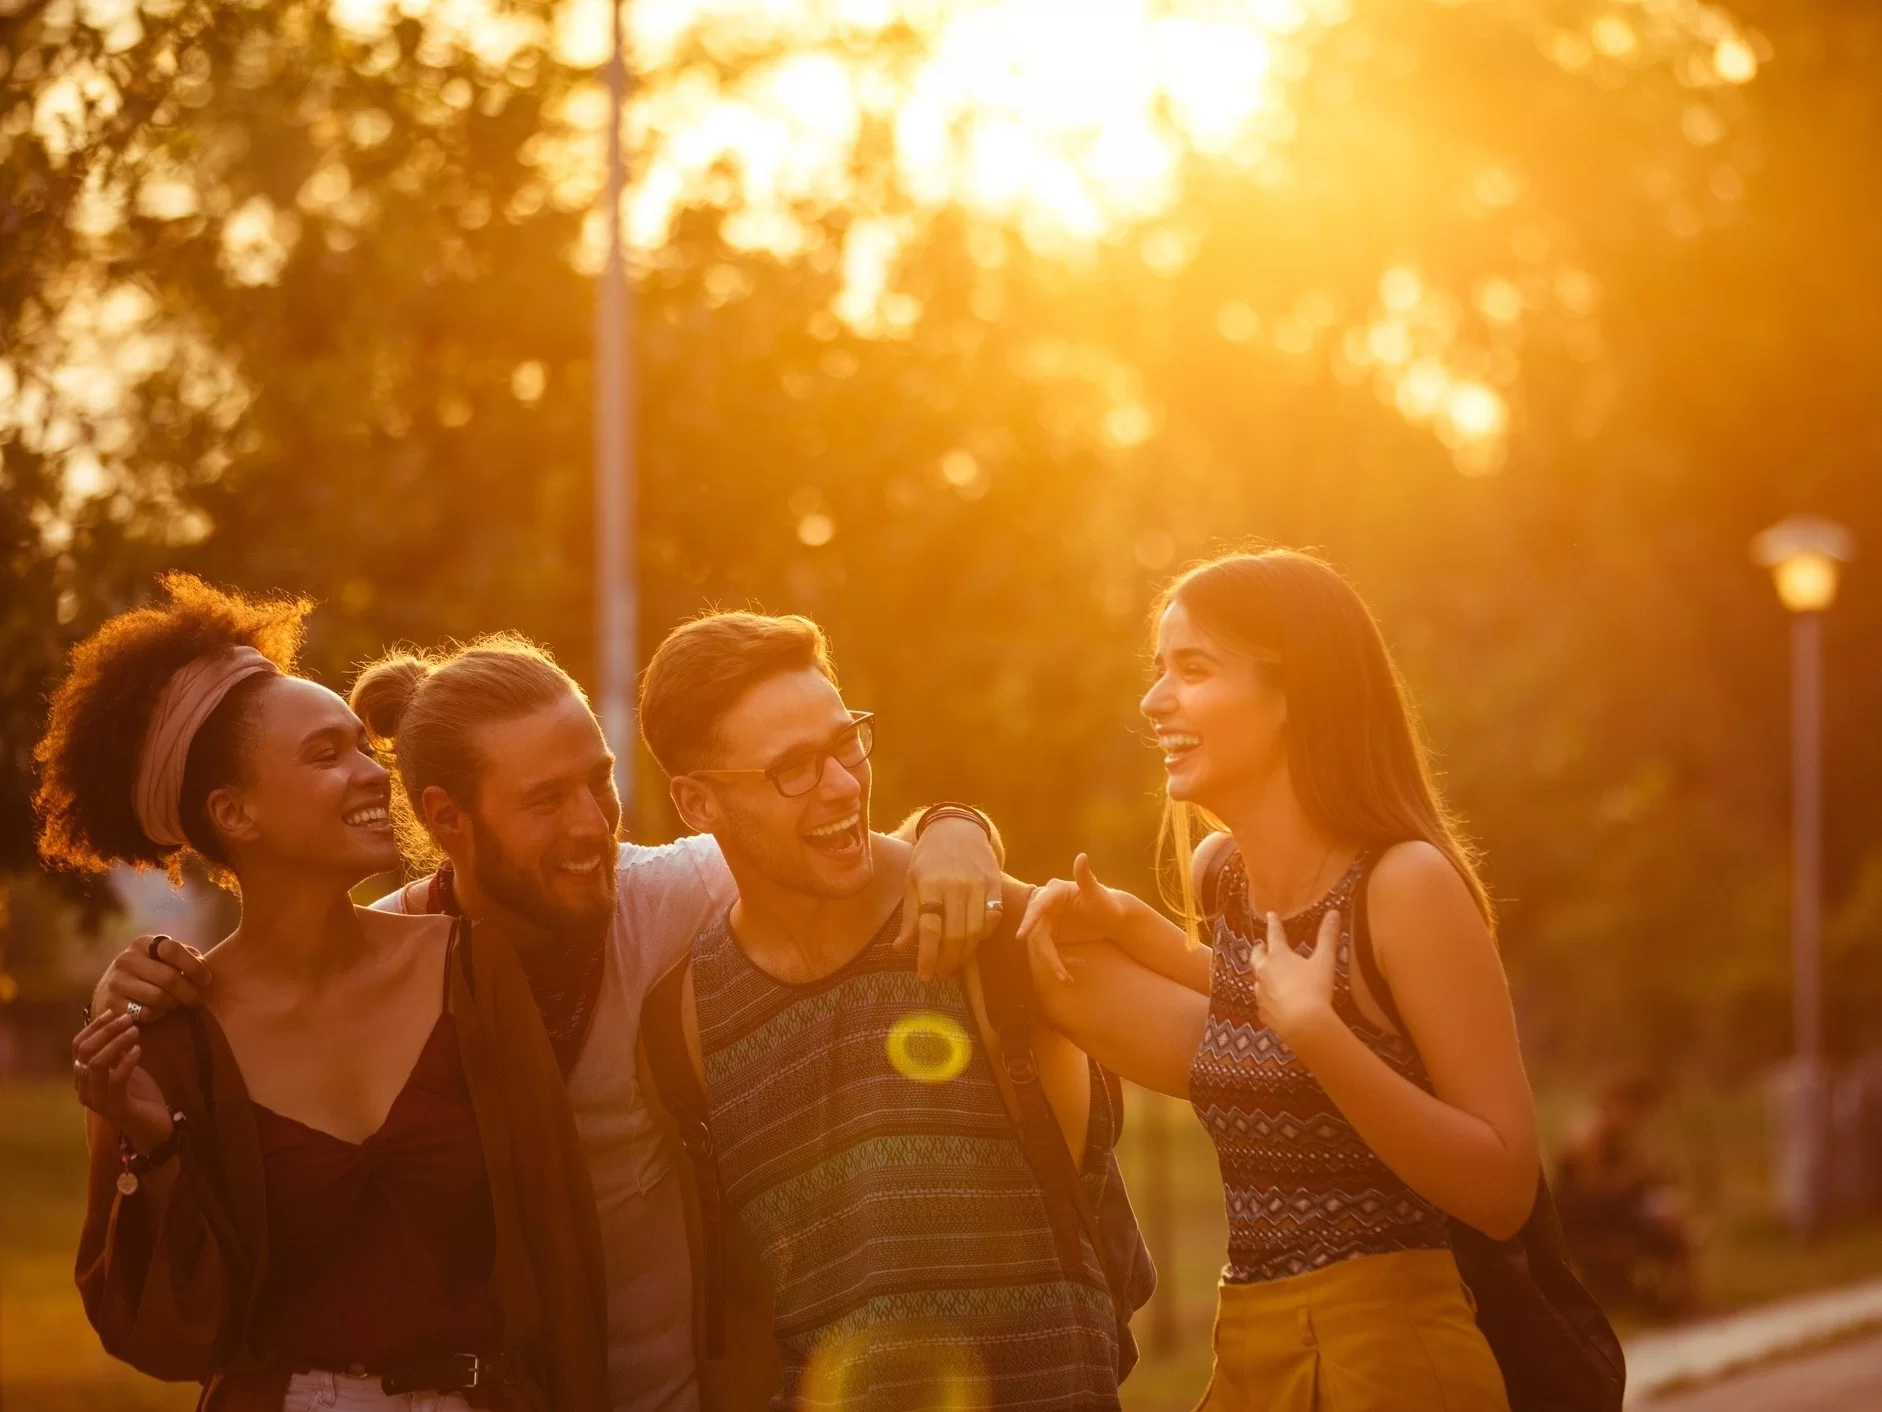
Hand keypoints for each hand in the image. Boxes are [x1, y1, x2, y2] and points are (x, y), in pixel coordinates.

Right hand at [71, 1012, 172, 1150]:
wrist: (154, 1127)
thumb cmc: (140, 1095)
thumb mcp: (126, 1067)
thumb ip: (116, 1051)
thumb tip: (116, 1022)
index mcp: (84, 1078)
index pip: (78, 1047)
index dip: (94, 1027)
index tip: (113, 1012)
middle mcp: (85, 1089)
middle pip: (85, 1052)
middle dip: (106, 1031)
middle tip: (128, 1019)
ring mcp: (98, 1100)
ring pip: (96, 1064)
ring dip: (116, 1043)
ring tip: (135, 1031)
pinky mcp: (116, 1107)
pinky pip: (116, 1079)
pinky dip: (126, 1061)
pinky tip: (138, 1050)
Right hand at [92, 934, 212, 1024]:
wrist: (113, 988)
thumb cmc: (151, 970)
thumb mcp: (166, 958)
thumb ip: (188, 957)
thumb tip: (203, 969)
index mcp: (143, 943)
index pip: (173, 950)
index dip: (194, 966)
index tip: (206, 980)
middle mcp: (126, 959)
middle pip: (169, 978)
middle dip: (189, 992)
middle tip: (196, 999)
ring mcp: (116, 982)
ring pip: (158, 997)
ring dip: (174, 1003)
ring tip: (176, 1002)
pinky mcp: (111, 1003)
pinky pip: (146, 1013)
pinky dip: (159, 1014)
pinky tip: (159, 1009)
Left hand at [894, 816, 1002, 981]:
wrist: (957, 828)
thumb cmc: (929, 858)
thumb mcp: (912, 881)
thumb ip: (910, 916)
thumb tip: (900, 948)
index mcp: (930, 884)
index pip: (929, 929)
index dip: (926, 957)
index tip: (924, 975)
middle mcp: (956, 885)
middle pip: (955, 935)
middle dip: (948, 961)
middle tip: (941, 974)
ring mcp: (978, 885)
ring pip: (976, 931)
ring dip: (966, 954)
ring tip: (956, 964)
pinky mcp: (995, 884)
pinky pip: (993, 918)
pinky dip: (985, 935)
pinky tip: (974, 941)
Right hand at [1017, 854, 1135, 982]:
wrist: (1113, 917)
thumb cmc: (1107, 902)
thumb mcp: (1098, 893)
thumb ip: (1086, 877)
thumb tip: (1081, 856)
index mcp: (1054, 891)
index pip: (1038, 906)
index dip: (1029, 921)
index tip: (1021, 936)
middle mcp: (1046, 905)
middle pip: (1037, 931)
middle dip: (1046, 953)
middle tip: (1058, 972)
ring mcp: (1047, 920)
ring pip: (1041, 944)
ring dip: (1052, 963)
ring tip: (1067, 978)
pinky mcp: (1051, 934)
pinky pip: (1049, 951)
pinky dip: (1060, 962)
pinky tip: (1078, 965)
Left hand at [1252, 908, 1342, 1052]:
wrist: (1303, 1024)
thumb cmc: (1315, 989)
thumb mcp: (1324, 961)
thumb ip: (1328, 936)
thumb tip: (1334, 912)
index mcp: (1278, 956)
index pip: (1274, 934)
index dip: (1273, 923)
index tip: (1270, 915)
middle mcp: (1264, 971)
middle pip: (1257, 956)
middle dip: (1260, 949)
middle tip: (1262, 946)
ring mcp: (1261, 992)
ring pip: (1257, 978)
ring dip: (1261, 973)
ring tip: (1266, 973)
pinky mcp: (1263, 1012)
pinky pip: (1262, 1001)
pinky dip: (1266, 997)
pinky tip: (1272, 1001)